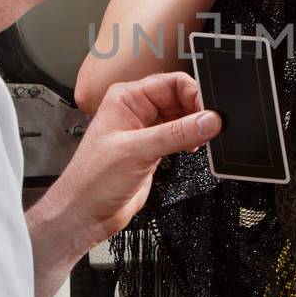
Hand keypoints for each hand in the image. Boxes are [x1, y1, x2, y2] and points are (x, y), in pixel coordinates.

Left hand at [50, 72, 220, 247]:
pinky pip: (179, 136)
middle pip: (180, 99)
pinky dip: (190, 141)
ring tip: (200, 141)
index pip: (171, 83)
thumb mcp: (138, 151)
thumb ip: (177, 134)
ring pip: (182, 118)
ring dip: (195, 128)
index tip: (210, 113)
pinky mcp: (152, 149)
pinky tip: (192, 149)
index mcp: (126, 98)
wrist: (85, 213)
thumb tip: (208, 120)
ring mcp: (145, 130)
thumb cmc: (92, 180)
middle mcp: (136, 111)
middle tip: (210, 128)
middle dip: (197, 112)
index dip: (194, 94)